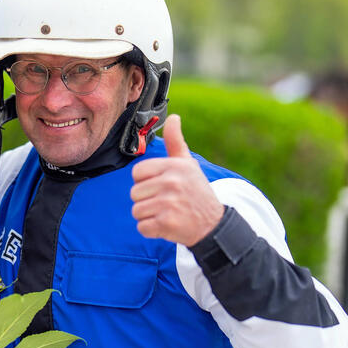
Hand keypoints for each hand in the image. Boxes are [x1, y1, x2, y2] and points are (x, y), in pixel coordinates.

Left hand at [130, 115, 224, 246]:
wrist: (213, 224)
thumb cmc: (196, 191)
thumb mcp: (188, 164)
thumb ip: (176, 142)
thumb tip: (173, 116)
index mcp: (174, 166)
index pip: (137, 173)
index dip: (145, 182)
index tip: (161, 186)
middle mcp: (171, 182)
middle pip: (134, 193)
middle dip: (147, 201)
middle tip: (166, 203)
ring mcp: (169, 203)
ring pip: (137, 211)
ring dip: (148, 216)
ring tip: (167, 213)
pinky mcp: (167, 223)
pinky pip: (142, 227)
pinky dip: (151, 230)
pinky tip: (167, 225)